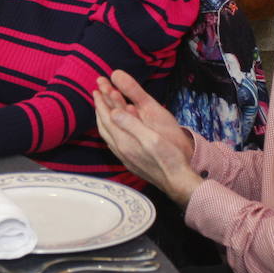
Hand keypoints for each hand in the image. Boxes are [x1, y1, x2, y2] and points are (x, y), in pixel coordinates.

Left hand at [93, 71, 200, 204]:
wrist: (177, 182)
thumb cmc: (169, 159)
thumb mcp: (152, 138)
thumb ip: (131, 124)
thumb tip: (113, 112)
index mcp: (125, 142)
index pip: (108, 119)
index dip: (101, 103)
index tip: (96, 90)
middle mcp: (120, 150)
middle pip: (104, 126)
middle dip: (99, 109)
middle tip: (96, 95)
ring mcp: (124, 157)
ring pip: (107, 135)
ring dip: (103, 120)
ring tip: (102, 109)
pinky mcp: (130, 162)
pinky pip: (113, 142)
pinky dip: (110, 130)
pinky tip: (114, 130)